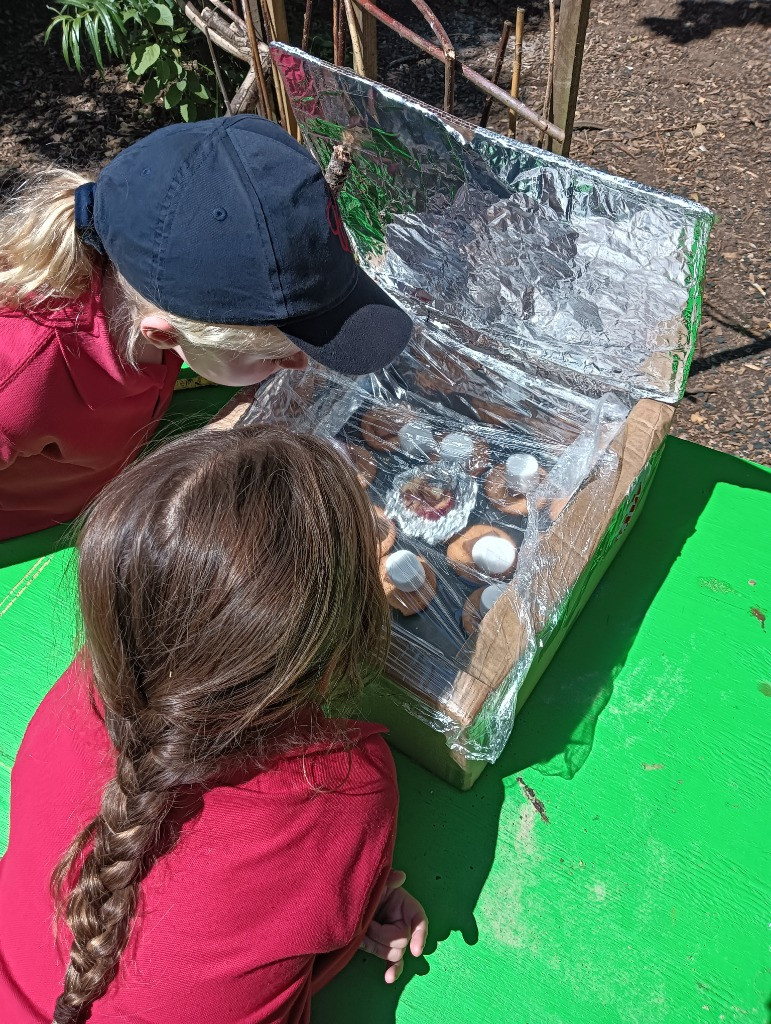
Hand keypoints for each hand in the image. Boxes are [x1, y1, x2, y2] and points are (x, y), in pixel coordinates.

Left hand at [360, 869, 427, 983]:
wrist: (350, 898)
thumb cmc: (369, 888)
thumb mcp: (378, 881)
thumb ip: (388, 879)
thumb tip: (400, 876)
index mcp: (406, 906)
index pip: (419, 921)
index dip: (420, 935)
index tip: (415, 951)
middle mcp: (404, 923)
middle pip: (402, 941)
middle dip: (382, 936)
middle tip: (366, 924)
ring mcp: (394, 938)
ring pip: (394, 953)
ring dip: (375, 946)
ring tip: (362, 931)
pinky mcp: (385, 949)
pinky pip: (393, 963)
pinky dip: (392, 970)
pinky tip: (389, 978)